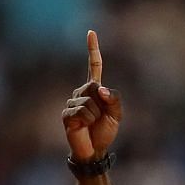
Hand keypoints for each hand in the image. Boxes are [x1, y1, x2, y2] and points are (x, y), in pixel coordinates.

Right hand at [61, 29, 120, 160]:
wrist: (94, 151)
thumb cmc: (104, 132)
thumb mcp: (116, 115)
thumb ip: (114, 99)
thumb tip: (100, 89)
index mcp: (94, 89)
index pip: (94, 66)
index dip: (93, 50)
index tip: (91, 33)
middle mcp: (81, 92)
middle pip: (94, 87)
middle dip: (102, 104)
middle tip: (99, 118)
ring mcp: (72, 102)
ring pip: (89, 102)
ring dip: (95, 115)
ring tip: (91, 124)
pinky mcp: (67, 114)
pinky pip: (82, 112)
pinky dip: (87, 121)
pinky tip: (83, 127)